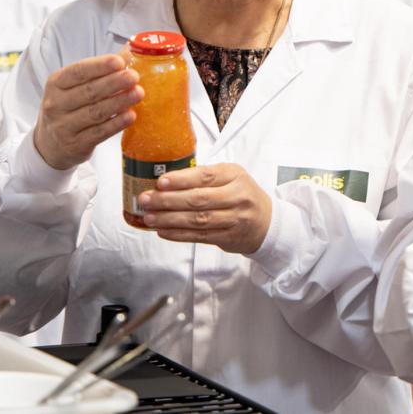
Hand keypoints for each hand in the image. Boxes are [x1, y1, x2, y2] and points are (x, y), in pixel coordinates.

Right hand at [33, 54, 142, 169]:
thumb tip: (131, 50)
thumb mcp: (75, 86)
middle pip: (89, 92)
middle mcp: (56, 104)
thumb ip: (101, 69)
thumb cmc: (69, 107)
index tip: (120, 61)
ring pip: (95, 112)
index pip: (78, 71)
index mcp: (56, 83)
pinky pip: (99, 132)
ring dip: (119, 102)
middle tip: (134, 76)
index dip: (100, 66)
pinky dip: (116, 124)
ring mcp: (64, 126)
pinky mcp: (75, 144)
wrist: (50, 144)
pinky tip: (131, 116)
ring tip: (138, 93)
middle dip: (114, 83)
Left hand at [138, 163, 271, 254]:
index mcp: (235, 175)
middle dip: (168, 200)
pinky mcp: (228, 238)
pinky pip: (199, 236)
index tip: (160, 182)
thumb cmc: (241, 194)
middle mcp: (237, 196)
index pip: (205, 176)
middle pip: (198, 199)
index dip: (181, 180)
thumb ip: (204, 176)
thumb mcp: (230, 177)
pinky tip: (163, 231)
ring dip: (169, 219)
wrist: (266, 222)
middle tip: (146, 200)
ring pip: (197, 220)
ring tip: (149, 217)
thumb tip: (166, 182)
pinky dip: (179, 234)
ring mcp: (234, 219)